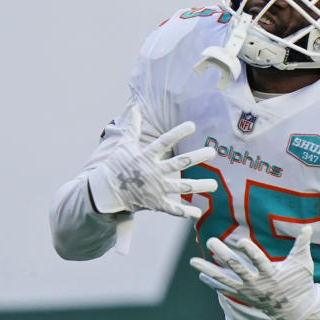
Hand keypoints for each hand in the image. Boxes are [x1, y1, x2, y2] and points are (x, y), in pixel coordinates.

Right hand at [86, 105, 216, 217]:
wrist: (105, 192)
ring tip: (215, 184)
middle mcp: (153, 172)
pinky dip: (185, 212)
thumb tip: (135, 107)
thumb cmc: (116, 166)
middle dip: (197, 157)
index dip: (178, 133)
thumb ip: (132, 127)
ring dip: (199, 186)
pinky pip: (172, 209)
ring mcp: (156, 189)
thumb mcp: (124, 145)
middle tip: (213, 151)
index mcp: (146, 157)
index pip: (164, 142)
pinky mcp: (155, 203)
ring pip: (181, 187)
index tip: (192, 125)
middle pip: (179, 163)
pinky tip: (198, 213)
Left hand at [189, 226, 319, 319]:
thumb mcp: (303, 262)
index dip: (250, 251)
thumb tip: (308, 226)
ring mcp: (248, 291)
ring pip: (224, 279)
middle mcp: (257, 283)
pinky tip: (202, 274)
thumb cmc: (300, 282)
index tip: (241, 241)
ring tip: (193, 260)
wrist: (296, 309)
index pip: (259, 261)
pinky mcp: (244, 296)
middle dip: (222, 254)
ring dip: (208, 269)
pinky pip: (225, 289)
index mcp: (272, 273)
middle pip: (236, 268)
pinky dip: (212, 282)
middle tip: (211, 241)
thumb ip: (303, 243)